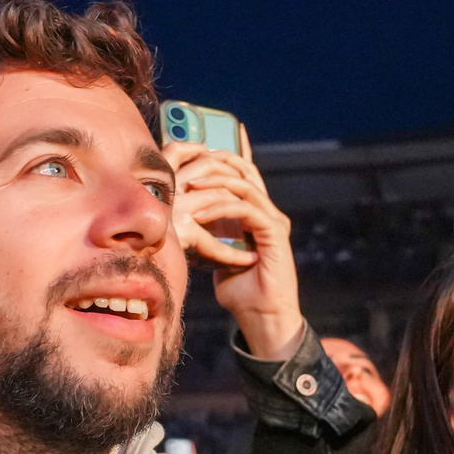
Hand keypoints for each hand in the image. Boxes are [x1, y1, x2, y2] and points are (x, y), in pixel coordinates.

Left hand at [163, 132, 305, 360]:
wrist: (261, 315)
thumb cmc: (238, 290)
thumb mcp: (213, 254)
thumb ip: (204, 233)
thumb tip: (179, 221)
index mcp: (255, 213)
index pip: (243, 174)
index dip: (230, 151)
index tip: (205, 138)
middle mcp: (267, 211)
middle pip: (243, 171)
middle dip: (214, 163)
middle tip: (186, 164)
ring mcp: (273, 220)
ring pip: (244, 186)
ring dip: (214, 183)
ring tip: (189, 185)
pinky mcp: (275, 232)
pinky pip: (246, 209)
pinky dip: (222, 207)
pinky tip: (201, 212)